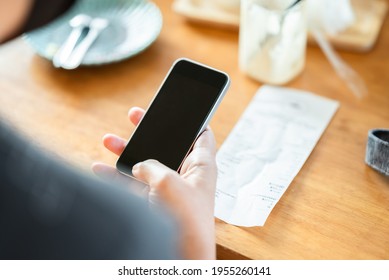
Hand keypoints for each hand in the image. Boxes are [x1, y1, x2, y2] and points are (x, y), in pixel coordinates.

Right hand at [92, 107, 217, 259]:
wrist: (181, 255)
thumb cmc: (186, 218)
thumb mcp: (168, 181)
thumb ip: (151, 166)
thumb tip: (139, 166)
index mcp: (201, 166)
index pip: (201, 136)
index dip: (192, 120)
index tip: (180, 108)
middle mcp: (186, 175)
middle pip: (167, 146)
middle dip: (149, 131)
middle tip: (135, 115)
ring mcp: (168, 189)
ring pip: (146, 164)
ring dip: (127, 152)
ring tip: (108, 140)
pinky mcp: (154, 203)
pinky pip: (133, 185)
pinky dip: (117, 178)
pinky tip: (100, 169)